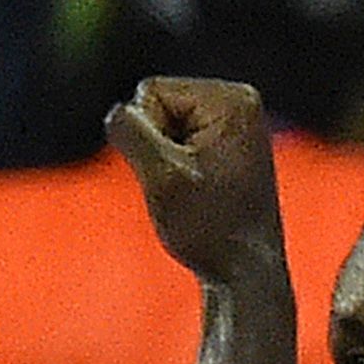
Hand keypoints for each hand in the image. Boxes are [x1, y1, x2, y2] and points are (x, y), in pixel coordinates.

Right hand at [113, 76, 287, 285]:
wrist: (245, 272)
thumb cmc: (208, 227)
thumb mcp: (162, 177)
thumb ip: (132, 133)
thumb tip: (118, 112)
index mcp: (233, 99)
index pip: (149, 92)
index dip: (148, 137)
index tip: (182, 174)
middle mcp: (241, 101)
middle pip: (156, 103)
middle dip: (157, 147)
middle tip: (190, 186)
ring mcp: (235, 121)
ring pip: (160, 125)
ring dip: (163, 159)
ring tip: (196, 191)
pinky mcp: (226, 142)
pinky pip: (173, 140)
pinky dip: (173, 167)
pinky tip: (199, 191)